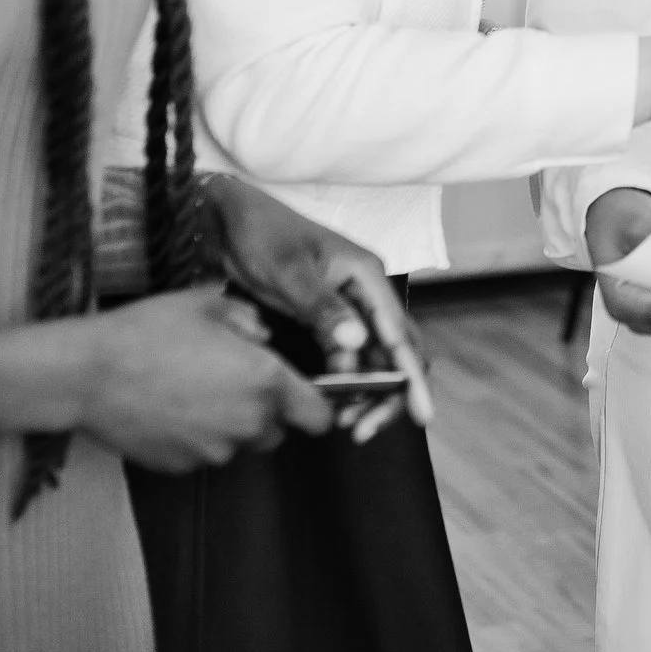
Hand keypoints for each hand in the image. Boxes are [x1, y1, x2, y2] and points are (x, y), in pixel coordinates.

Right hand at [0, 286, 331, 472]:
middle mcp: (247, 423)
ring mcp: (213, 451)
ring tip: (194, 391)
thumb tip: (265, 340)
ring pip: (240, 443)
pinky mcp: (181, 466)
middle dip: (267, 411)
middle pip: (278, 431)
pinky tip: (169, 409)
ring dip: (231, 425)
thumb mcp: (210, 304)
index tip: (303, 395)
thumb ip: (252, 323)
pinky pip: (203, 453)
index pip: (320, 416)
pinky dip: (196, 437)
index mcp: (265, 381)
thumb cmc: (149, 329)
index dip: (317, 406)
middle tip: (232, 382)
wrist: (86, 373)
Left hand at [205, 174, 432, 440]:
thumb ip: (322, 308)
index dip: (412, 378)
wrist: (229, 221)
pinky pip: (350, 358)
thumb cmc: (261, 235)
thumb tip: (356, 343)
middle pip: (397, 353)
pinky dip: (347, 384)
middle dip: (390, 395)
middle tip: (361, 430)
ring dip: (367, 394)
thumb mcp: (288, 271)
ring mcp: (350, 309)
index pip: (400, 334)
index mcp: (367, 276)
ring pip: (375, 361)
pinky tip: (332, 403)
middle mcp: (367, 295)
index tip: (421, 416)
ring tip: (345, 423)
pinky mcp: (329, 321)